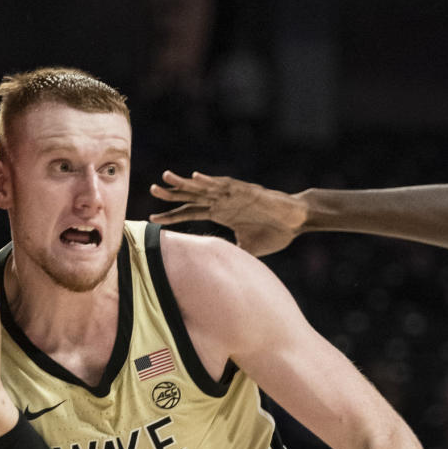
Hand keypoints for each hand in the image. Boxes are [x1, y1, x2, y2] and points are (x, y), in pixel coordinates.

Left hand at [150, 171, 305, 255]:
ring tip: (166, 177)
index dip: (171, 216)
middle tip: (151, 190)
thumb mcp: (246, 248)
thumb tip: (219, 271)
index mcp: (220, 213)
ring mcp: (232, 195)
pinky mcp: (245, 191)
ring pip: (203, 187)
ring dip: (185, 183)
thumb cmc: (273, 233)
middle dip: (171, 194)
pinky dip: (210, 181)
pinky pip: (225, 184)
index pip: (190, 214)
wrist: (295, 222)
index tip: (151, 218)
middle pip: (191, 197)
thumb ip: (230, 254)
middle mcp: (222, 201)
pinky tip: (195, 177)